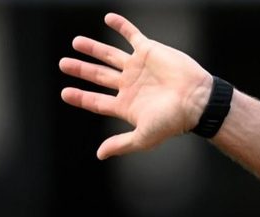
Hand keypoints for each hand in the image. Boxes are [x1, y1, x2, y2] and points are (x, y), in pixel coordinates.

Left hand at [59, 13, 213, 159]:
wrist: (196, 100)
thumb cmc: (172, 121)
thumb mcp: (143, 137)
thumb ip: (120, 144)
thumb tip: (100, 155)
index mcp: (126, 105)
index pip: (97, 101)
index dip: (80, 97)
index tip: (65, 93)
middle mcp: (130, 85)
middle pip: (99, 76)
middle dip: (81, 70)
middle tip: (63, 64)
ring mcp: (138, 67)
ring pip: (109, 55)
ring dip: (93, 48)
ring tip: (76, 43)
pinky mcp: (149, 51)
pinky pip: (132, 35)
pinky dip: (121, 26)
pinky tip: (108, 19)